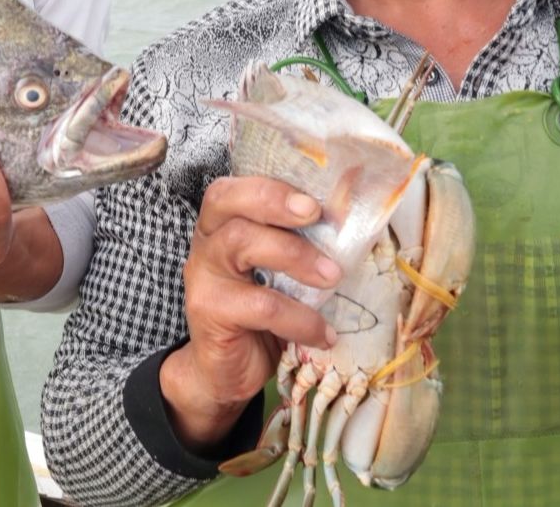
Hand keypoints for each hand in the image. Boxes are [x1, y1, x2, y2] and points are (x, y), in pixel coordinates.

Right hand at [159, 175, 339, 451]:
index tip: (312, 199)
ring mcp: (204, 277)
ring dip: (294, 256)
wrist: (226, 373)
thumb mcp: (280, 275)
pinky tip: (323, 334)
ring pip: (240, 244)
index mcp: (222, 226)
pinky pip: (260, 306)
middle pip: (227, 204)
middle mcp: (206, 244)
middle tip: (316, 214)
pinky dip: (300, 318)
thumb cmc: (261, 316)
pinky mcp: (210, 313)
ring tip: (332, 276)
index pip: (231, 188)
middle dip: (275, 203)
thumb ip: (300, 246)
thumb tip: (355, 223)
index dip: (268, 186)